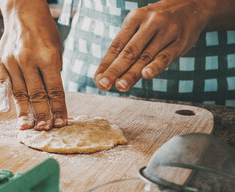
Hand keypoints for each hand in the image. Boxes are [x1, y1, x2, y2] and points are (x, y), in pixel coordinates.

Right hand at [0, 0, 67, 130]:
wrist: (23, 11)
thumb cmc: (44, 31)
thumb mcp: (57, 49)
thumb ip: (53, 73)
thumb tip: (51, 97)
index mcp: (48, 57)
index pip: (55, 90)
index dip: (58, 109)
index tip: (61, 123)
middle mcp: (28, 60)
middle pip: (37, 94)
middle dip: (42, 115)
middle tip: (45, 130)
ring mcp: (12, 61)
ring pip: (19, 93)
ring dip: (24, 112)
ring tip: (28, 127)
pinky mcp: (1, 62)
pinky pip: (3, 84)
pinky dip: (4, 99)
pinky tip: (6, 112)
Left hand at [94, 0, 214, 91]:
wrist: (191, 6)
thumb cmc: (158, 22)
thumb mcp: (140, 25)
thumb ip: (127, 46)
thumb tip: (107, 72)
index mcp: (134, 18)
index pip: (117, 45)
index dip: (106, 64)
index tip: (98, 79)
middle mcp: (149, 23)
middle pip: (129, 52)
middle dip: (115, 70)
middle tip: (104, 84)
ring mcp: (166, 32)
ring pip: (146, 56)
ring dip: (132, 73)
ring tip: (121, 86)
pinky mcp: (180, 42)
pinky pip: (166, 55)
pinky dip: (156, 66)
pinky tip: (147, 74)